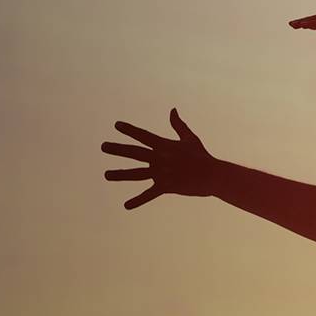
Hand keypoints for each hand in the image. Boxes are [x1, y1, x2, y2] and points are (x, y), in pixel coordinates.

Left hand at [102, 109, 225, 209]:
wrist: (212, 175)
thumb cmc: (201, 155)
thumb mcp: (189, 138)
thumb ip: (178, 125)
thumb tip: (172, 110)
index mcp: (164, 146)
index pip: (143, 136)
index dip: (129, 130)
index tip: (116, 125)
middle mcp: (160, 158)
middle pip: (134, 153)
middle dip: (117, 149)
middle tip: (103, 146)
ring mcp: (161, 173)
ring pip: (136, 174)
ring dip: (120, 174)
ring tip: (106, 175)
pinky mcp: (165, 187)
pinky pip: (149, 195)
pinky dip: (138, 200)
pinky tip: (126, 205)